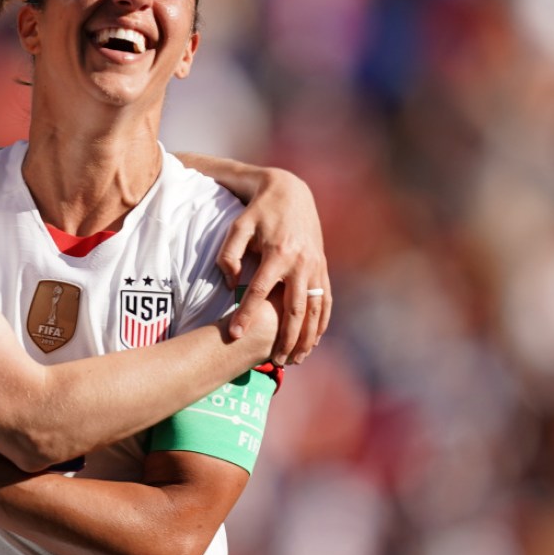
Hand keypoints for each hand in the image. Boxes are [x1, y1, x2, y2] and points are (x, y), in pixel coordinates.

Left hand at [217, 168, 330, 364]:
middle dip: (285, 337)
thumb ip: (228, 255)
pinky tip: (313, 340)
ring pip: (314, 309)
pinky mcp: (322, 267)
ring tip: (295, 359)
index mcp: (278, 253)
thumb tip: (230, 284)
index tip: (234, 335)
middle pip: (293, 308)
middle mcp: (301, 263)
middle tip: (276, 361)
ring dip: (307, 336)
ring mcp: (315, 266)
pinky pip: (325, 300)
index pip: (259, 291)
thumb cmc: (258, 212)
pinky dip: (322, 322)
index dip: (246, 314)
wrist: (291, 193)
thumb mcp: (237, 227)